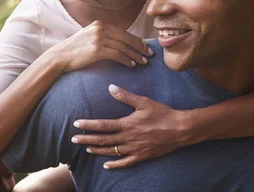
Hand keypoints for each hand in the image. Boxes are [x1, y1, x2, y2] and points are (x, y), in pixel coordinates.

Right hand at [45, 21, 153, 73]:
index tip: (144, 46)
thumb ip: (102, 36)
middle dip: (140, 46)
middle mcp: (100, 28)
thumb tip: (118, 42)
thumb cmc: (74, 50)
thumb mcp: (88, 36)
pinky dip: (126, 60)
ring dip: (135, 55)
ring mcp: (98, 38)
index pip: (123, 32)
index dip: (135, 40)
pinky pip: (117, 55)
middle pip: (126, 38)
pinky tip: (132, 65)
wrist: (60, 56)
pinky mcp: (97, 50)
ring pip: (123, 47)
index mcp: (99, 24)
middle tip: (149, 54)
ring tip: (143, 62)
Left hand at [71, 85, 190, 168]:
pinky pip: (126, 162)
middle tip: (73, 139)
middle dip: (87, 139)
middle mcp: (128, 138)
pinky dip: (115, 164)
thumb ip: (125, 96)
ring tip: (87, 149)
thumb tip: (110, 87)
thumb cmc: (162, 113)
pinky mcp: (142, 156)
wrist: (180, 129)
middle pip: (103, 140)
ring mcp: (134, 149)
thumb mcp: (143, 101)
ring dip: (97, 151)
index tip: (76, 124)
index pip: (102, 125)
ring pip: (111, 152)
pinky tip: (106, 166)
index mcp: (127, 124)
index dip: (88, 125)